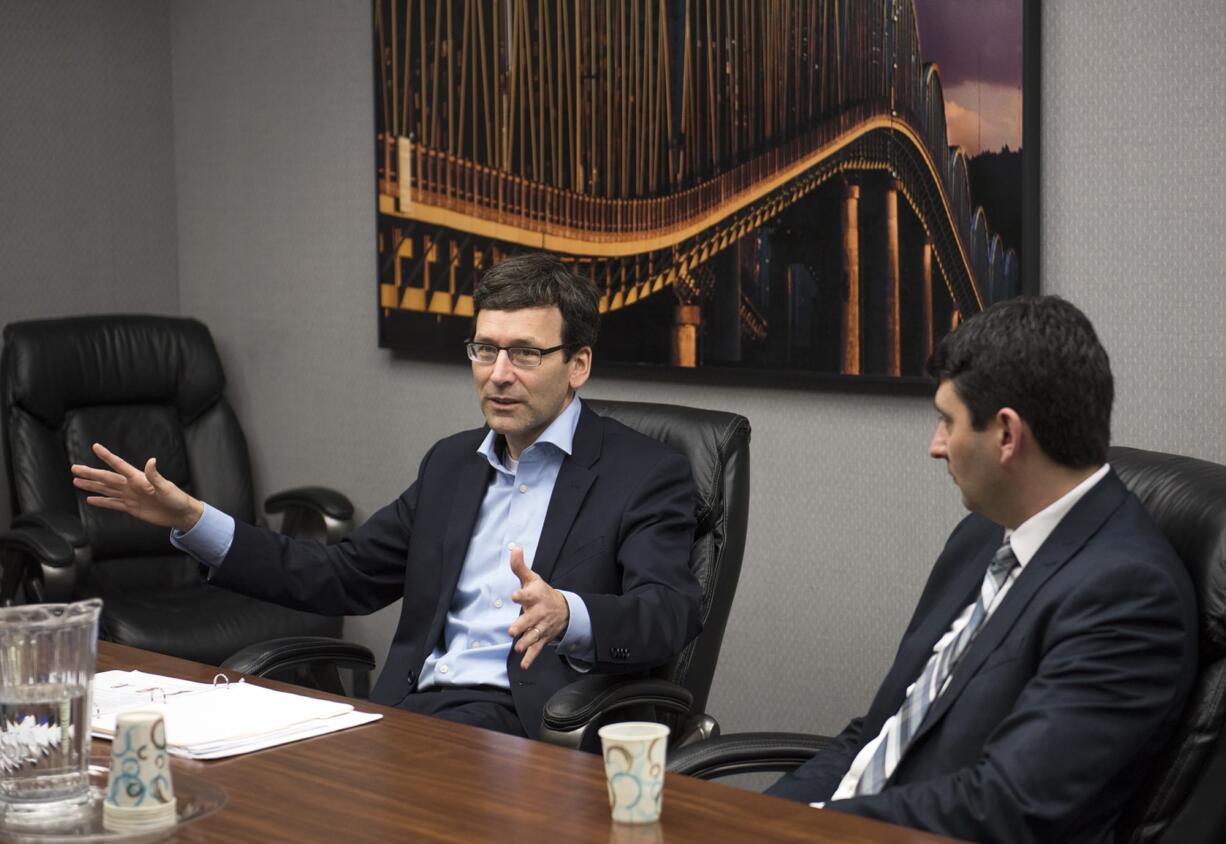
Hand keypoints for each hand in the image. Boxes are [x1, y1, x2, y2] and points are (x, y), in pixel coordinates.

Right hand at [70, 443, 203, 531]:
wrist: (180, 514)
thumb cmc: (176, 498)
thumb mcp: (165, 487)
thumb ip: (155, 475)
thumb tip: (151, 460)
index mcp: (138, 478)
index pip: (119, 465)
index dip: (107, 456)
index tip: (95, 447)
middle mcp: (131, 486)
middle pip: (106, 478)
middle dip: (90, 473)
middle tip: (74, 468)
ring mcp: (130, 497)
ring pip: (106, 490)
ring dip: (91, 485)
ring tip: (76, 481)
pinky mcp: (131, 508)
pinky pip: (112, 504)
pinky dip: (101, 502)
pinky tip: (90, 499)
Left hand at [507, 545, 569, 669]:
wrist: (564, 609)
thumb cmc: (542, 592)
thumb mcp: (532, 578)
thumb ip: (520, 566)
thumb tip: (514, 547)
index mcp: (536, 596)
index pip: (528, 594)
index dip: (521, 594)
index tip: (515, 595)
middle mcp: (539, 612)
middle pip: (530, 619)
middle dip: (522, 625)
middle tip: (512, 630)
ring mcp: (541, 627)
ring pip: (534, 636)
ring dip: (526, 642)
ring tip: (517, 648)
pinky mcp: (542, 638)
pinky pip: (537, 649)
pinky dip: (531, 658)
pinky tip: (523, 665)